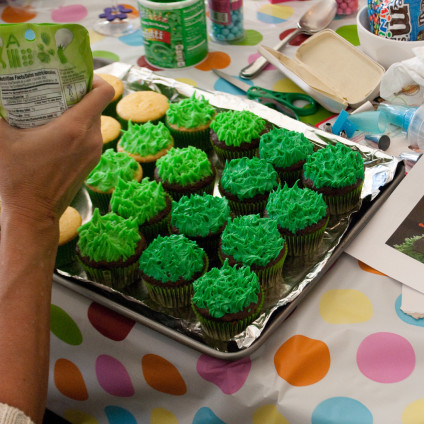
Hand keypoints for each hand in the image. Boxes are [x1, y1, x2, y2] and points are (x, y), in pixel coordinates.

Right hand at [0, 75, 113, 229]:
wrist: (33, 214)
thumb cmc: (18, 178)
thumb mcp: (1, 139)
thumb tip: (0, 96)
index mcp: (75, 128)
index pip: (103, 92)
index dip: (94, 78)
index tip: (75, 75)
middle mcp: (91, 138)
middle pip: (97, 104)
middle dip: (79, 93)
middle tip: (56, 88)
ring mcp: (94, 152)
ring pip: (94, 121)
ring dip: (79, 112)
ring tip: (54, 109)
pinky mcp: (92, 162)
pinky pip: (91, 137)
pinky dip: (80, 129)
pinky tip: (58, 131)